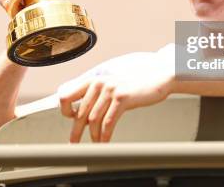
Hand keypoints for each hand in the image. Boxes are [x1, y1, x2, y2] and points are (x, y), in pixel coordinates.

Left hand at [57, 73, 173, 142]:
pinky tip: (105, 142)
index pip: (66, 95)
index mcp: (93, 80)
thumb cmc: (134, 86)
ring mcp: (110, 89)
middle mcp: (99, 83)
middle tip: (74, 143)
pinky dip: (105, 135)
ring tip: (96, 144)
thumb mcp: (111, 86)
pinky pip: (108, 122)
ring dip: (93, 135)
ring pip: (93, 119)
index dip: (65, 111)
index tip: (71, 120)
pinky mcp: (122, 97)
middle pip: (80, 112)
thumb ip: (96, 96)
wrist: (158, 79)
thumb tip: (80, 115)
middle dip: (76, 131)